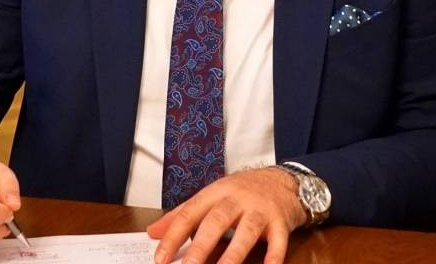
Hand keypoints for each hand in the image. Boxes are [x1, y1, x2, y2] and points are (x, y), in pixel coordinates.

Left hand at [147, 167, 306, 263]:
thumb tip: (153, 232)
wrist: (282, 180)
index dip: (173, 236)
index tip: (160, 258)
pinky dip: (274, 257)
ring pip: (246, 232)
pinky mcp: (281, 221)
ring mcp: (260, 209)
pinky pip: (278, 241)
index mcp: (215, 192)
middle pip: (216, 221)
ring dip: (233, 254)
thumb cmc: (242, 191)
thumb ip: (182, 214)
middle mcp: (237, 199)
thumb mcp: (211, 196)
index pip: (190, 213)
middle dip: (201, 246)